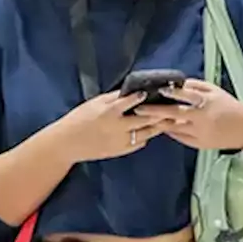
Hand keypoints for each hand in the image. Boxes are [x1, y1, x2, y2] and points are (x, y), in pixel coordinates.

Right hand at [49, 91, 175, 162]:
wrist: (68, 143)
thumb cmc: (79, 119)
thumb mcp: (94, 104)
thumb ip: (113, 98)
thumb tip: (129, 91)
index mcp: (109, 113)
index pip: (130, 101)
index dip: (142, 96)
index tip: (154, 90)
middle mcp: (117, 127)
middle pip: (144, 120)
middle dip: (160, 114)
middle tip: (174, 108)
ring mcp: (120, 141)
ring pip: (146, 133)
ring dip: (159, 126)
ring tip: (171, 120)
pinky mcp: (120, 151)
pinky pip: (139, 143)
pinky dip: (146, 136)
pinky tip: (153, 131)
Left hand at [136, 79, 242, 150]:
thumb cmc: (230, 106)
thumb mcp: (215, 91)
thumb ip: (195, 86)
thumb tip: (177, 83)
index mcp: (205, 102)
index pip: (184, 96)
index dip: (169, 93)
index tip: (155, 90)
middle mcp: (201, 118)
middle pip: (173, 114)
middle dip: (154, 111)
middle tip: (138, 108)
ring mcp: (199, 133)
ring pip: (173, 128)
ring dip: (158, 122)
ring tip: (144, 118)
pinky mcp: (199, 144)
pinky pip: (179, 137)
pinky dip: (169, 131)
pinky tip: (159, 126)